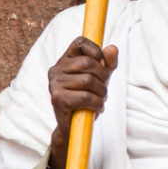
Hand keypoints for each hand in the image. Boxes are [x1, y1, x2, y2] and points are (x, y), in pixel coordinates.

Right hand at [45, 37, 117, 168]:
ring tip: (100, 100)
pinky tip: (97, 109)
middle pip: (88, 63)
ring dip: (101, 93)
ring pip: (88, 80)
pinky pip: (85, 97)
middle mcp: (56, 69)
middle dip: (103, 77)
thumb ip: (108, 63)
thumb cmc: (87, 98)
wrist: (73, 127)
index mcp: (65, 60)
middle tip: (103, 89)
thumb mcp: (100, 78)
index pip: (80, 42)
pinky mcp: (57, 99)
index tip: (102, 63)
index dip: (96, 49)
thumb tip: (113, 48)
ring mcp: (55, 84)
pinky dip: (97, 104)